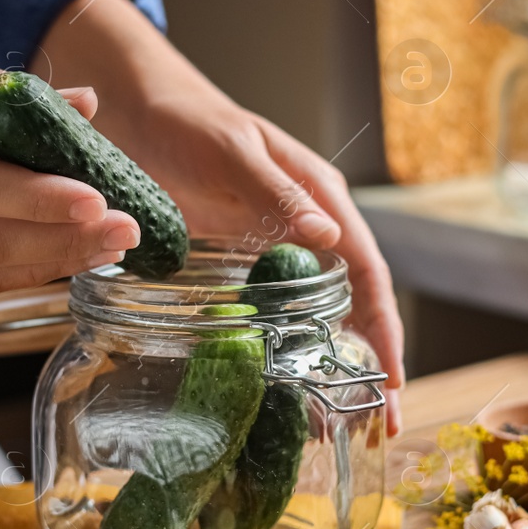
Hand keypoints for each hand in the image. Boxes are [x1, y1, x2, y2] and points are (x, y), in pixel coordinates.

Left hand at [38, 0, 405, 431]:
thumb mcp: (230, 150)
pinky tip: (279, 390)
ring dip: (328, 367)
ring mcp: (272, 248)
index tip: (393, 379)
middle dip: (368, 363)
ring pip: (314, 317)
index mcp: (320, 197)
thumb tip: (325, 237)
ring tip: (333, 424)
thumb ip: (274, 193)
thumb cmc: (184, 117)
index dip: (384, 329)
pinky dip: (282, 353)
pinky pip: (269, 313)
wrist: (134, 104)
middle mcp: (306, 226)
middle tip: (378, 424)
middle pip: (352, 305)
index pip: (367, 272)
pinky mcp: (237, 262)